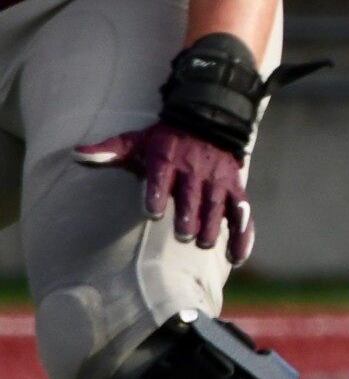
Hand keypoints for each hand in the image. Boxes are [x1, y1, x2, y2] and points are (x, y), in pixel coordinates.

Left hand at [72, 125, 254, 264]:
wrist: (208, 123)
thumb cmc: (164, 141)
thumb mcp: (136, 141)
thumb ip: (108, 151)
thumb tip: (75, 155)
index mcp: (167, 158)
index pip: (162, 174)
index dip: (158, 192)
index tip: (153, 212)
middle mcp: (195, 169)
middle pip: (194, 193)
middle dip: (191, 213)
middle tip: (185, 234)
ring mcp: (218, 180)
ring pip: (218, 203)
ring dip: (214, 223)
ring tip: (206, 243)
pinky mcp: (235, 188)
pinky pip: (242, 212)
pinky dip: (244, 233)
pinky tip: (238, 256)